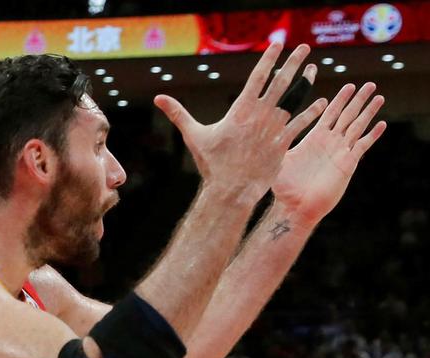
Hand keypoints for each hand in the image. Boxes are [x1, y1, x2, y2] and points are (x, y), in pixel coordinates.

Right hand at [154, 43, 326, 206]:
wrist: (231, 190)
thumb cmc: (212, 163)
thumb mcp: (194, 135)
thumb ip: (178, 113)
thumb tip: (158, 98)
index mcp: (241, 110)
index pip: (258, 77)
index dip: (269, 58)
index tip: (277, 44)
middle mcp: (260, 115)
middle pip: (281, 83)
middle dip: (293, 63)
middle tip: (304, 48)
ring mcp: (274, 129)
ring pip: (294, 100)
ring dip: (305, 83)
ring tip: (313, 68)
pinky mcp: (282, 144)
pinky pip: (300, 124)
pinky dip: (311, 112)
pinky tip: (321, 102)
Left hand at [272, 82, 386, 225]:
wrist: (295, 207)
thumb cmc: (284, 187)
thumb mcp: (279, 157)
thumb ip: (277, 140)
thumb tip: (261, 126)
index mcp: (314, 139)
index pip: (328, 113)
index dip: (338, 100)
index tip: (347, 86)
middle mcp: (329, 143)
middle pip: (346, 116)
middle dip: (357, 100)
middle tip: (368, 84)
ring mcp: (340, 152)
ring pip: (356, 126)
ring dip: (368, 112)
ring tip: (378, 96)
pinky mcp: (347, 164)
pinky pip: (362, 146)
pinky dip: (372, 135)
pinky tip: (382, 124)